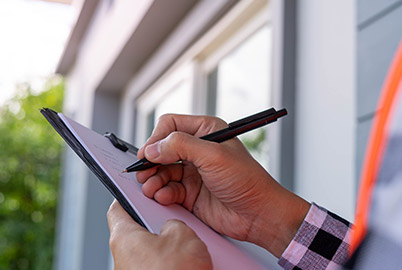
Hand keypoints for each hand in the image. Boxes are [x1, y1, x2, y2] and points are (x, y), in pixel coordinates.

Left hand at [107, 200, 211, 269]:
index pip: (118, 209)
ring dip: (168, 247)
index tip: (137, 191)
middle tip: (174, 220)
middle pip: (138, 231)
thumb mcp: (182, 234)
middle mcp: (122, 257)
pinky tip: (188, 263)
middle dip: (158, 225)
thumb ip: (174, 223)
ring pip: (151, 251)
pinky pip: (158, 266)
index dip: (129, 197)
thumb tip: (173, 228)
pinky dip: (172, 263)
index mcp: (123, 237)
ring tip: (188, 247)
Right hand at [136, 114, 309, 256]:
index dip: (156, 138)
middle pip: (161, 149)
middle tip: (143, 172)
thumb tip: (152, 148)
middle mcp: (197, 150)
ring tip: (151, 188)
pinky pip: (167, 189)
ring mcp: (193, 172)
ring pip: (161, 171)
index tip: (148, 153)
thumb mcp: (214, 156)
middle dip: (150, 161)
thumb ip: (180, 146)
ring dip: (153, 179)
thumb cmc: (246, 180)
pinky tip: (163, 197)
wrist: (258, 214)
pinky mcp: (190, 193)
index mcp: (206, 131)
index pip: (170, 125)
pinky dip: (161, 193)